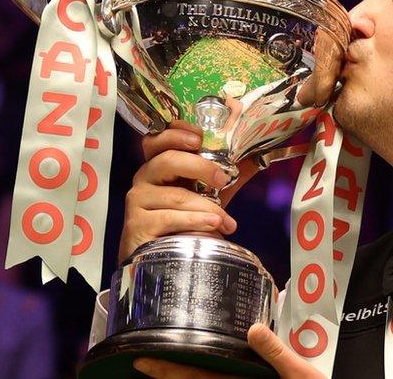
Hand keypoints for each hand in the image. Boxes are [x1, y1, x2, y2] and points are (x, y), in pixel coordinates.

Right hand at [119, 120, 259, 261]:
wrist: (165, 259)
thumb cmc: (184, 222)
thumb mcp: (205, 195)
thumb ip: (221, 175)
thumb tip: (254, 157)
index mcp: (158, 165)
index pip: (159, 138)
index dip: (177, 132)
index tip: (200, 137)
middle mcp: (144, 179)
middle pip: (168, 160)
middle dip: (200, 166)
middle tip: (221, 178)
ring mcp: (138, 201)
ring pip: (176, 196)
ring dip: (207, 208)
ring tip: (226, 220)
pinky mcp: (137, 224)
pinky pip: (170, 218)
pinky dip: (196, 222)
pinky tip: (213, 228)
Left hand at [133, 324, 323, 377]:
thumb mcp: (299, 373)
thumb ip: (277, 353)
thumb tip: (253, 329)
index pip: (198, 378)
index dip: (169, 371)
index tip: (143, 360)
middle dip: (167, 374)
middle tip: (140, 361)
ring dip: (183, 376)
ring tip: (164, 361)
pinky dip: (206, 374)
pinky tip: (204, 364)